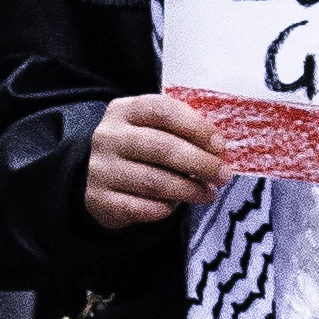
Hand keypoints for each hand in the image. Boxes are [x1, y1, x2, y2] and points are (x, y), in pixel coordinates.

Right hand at [82, 92, 225, 232]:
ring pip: (154, 181)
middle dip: (200, 163)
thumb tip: (216, 148)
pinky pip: (141, 208)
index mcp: (124, 110)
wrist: (95, 177)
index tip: (219, 145)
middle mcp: (109, 137)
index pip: (163, 111)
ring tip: (208, 193)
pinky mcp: (100, 200)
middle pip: (162, 147)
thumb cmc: (137, 150)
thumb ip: (180, 131)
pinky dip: (165, 208)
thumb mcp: (151, 128)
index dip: (196, 127)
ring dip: (189, 190)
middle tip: (223, 175)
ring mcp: (101, 169)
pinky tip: (176, 205)